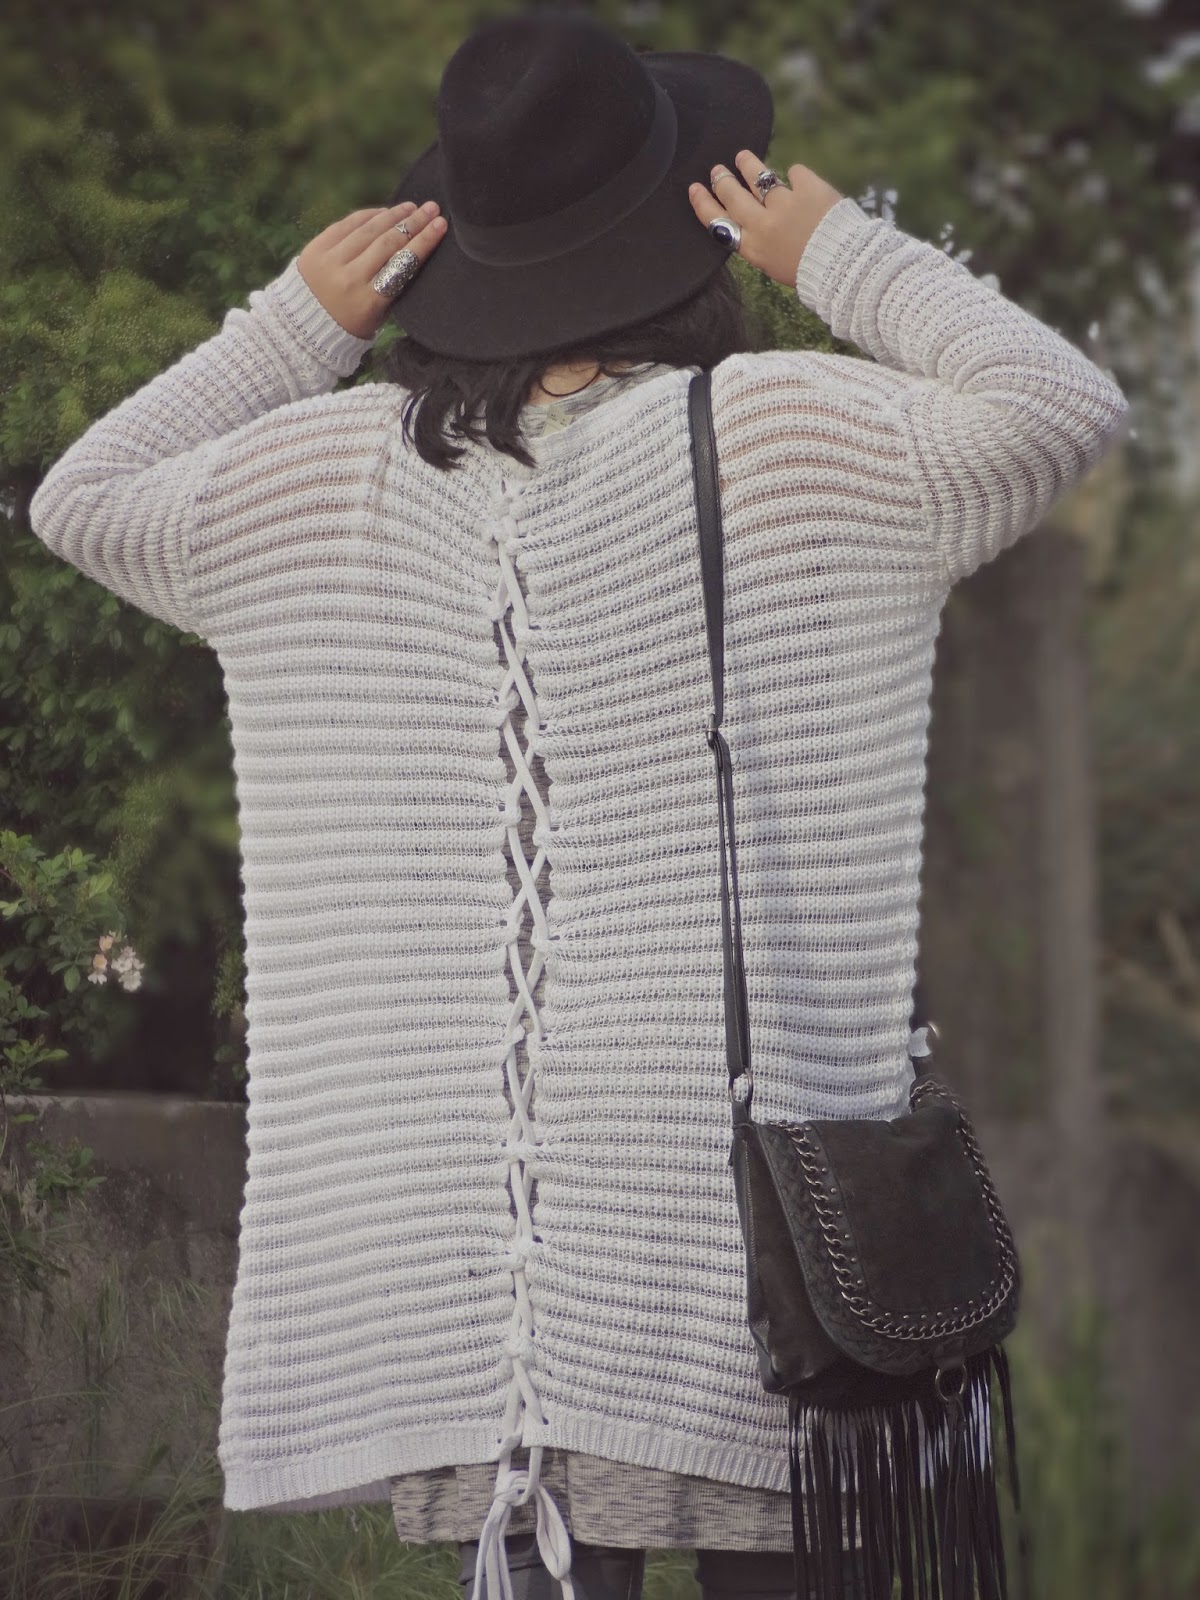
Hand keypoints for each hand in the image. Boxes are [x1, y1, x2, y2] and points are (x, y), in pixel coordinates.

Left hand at [297, 201, 447, 340]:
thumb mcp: (376, 318)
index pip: (402, 264)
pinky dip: (367, 216)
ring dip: (393, 215)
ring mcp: (330, 261)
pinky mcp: (316, 248)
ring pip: (368, 230)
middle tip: (432, 209)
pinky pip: (346, 225)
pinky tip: (384, 211)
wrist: (300, 327)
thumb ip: (393, 289)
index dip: (423, 242)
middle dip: (414, 223)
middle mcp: (349, 278)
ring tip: (412, 206)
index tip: (440, 225)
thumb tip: (413, 252)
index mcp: (368, 302)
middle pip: (388, 243)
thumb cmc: (348, 326)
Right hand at [688, 150, 843, 288]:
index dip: (704, 204)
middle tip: (717, 170)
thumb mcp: (773, 266)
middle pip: (734, 195)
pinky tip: (795, 174)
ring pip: (759, 177)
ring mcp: (786, 204)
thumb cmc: (810, 273)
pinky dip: (795, 174)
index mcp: (754, 247)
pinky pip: (796, 173)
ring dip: (749, 165)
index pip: (719, 222)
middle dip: (722, 180)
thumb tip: (751, 218)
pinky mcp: (809, 189)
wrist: (845, 268)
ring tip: (742, 156)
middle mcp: (764, 224)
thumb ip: (759, 242)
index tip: (695, 189)